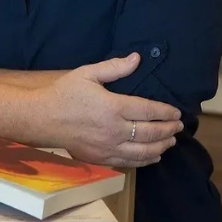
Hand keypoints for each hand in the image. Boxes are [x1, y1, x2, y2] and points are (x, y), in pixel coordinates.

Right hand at [32, 53, 182, 167]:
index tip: (177, 113)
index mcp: (113, 107)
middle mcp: (115, 130)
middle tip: (179, 127)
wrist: (42, 118)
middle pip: (150, 133)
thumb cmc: (64, 93)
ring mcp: (108, 147)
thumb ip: (114, 67)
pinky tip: (152, 157)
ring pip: (143, 152)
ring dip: (161, 147)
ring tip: (171, 142)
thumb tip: (137, 58)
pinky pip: (128, 163)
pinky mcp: (101, 159)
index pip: (148, 111)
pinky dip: (144, 161)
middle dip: (168, 130)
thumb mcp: (88, 73)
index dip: (165, 112)